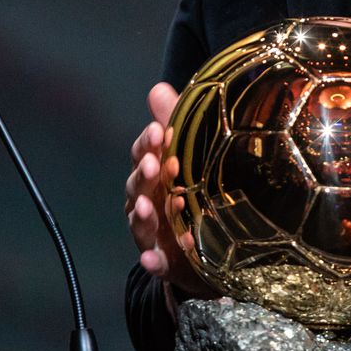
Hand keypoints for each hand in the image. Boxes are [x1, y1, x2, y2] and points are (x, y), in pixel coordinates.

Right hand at [124, 82, 211, 298]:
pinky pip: (155, 262)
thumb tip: (158, 88)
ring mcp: (154, 232)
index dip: (149, 143)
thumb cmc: (195, 191)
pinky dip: (152, 261)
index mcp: (154, 174)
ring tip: (149, 207)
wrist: (213, 246)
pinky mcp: (165, 260)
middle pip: (137, 186)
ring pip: (140, 222)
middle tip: (155, 164)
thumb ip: (176, 124)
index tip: (161, 131)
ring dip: (141, 215)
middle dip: (144, 174)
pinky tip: (152, 259)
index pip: (144, 154)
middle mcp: (148, 201)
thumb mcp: (190, 156)